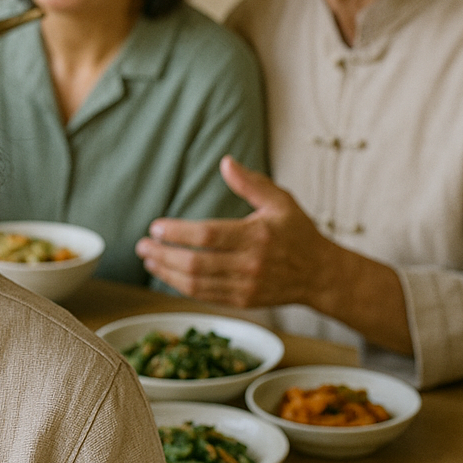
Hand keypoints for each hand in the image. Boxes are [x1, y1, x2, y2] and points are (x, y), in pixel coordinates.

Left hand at [134, 156, 334, 309]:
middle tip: (141, 245)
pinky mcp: (243, 301)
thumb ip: (251, 183)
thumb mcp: (280, 201)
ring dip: (167, 273)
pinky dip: (181, 286)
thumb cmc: (298, 232)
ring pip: (197, 284)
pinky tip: (166, 273)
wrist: (321, 275)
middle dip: (164, 255)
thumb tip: (225, 161)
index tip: (156, 227)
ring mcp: (246, 286)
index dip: (178, 233)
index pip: (209, 236)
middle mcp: (250, 264)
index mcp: (257, 236)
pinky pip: (205, 295)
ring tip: (148, 259)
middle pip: (197, 263)